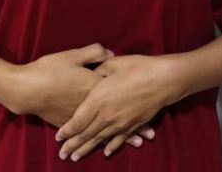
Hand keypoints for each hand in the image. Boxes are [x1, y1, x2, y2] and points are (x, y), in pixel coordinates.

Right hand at [9, 43, 155, 150]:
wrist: (27, 89)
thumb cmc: (49, 69)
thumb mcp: (72, 55)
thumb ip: (93, 53)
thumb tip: (110, 52)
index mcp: (93, 86)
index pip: (119, 94)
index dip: (134, 99)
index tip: (150, 107)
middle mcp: (90, 105)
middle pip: (116, 116)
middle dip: (134, 126)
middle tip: (150, 134)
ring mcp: (80, 117)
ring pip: (105, 129)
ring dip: (121, 137)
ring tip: (137, 144)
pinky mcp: (68, 124)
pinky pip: (89, 135)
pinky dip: (100, 141)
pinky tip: (108, 147)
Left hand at [55, 54, 180, 160]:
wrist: (163, 80)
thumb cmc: (137, 67)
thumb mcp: (113, 63)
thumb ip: (97, 68)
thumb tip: (89, 72)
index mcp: (98, 99)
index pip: (78, 120)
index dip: (67, 130)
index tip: (58, 137)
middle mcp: (107, 115)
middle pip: (86, 134)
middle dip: (73, 145)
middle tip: (63, 154)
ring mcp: (121, 122)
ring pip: (100, 139)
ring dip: (87, 149)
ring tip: (76, 157)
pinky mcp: (133, 124)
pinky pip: (119, 139)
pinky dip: (110, 146)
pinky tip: (105, 153)